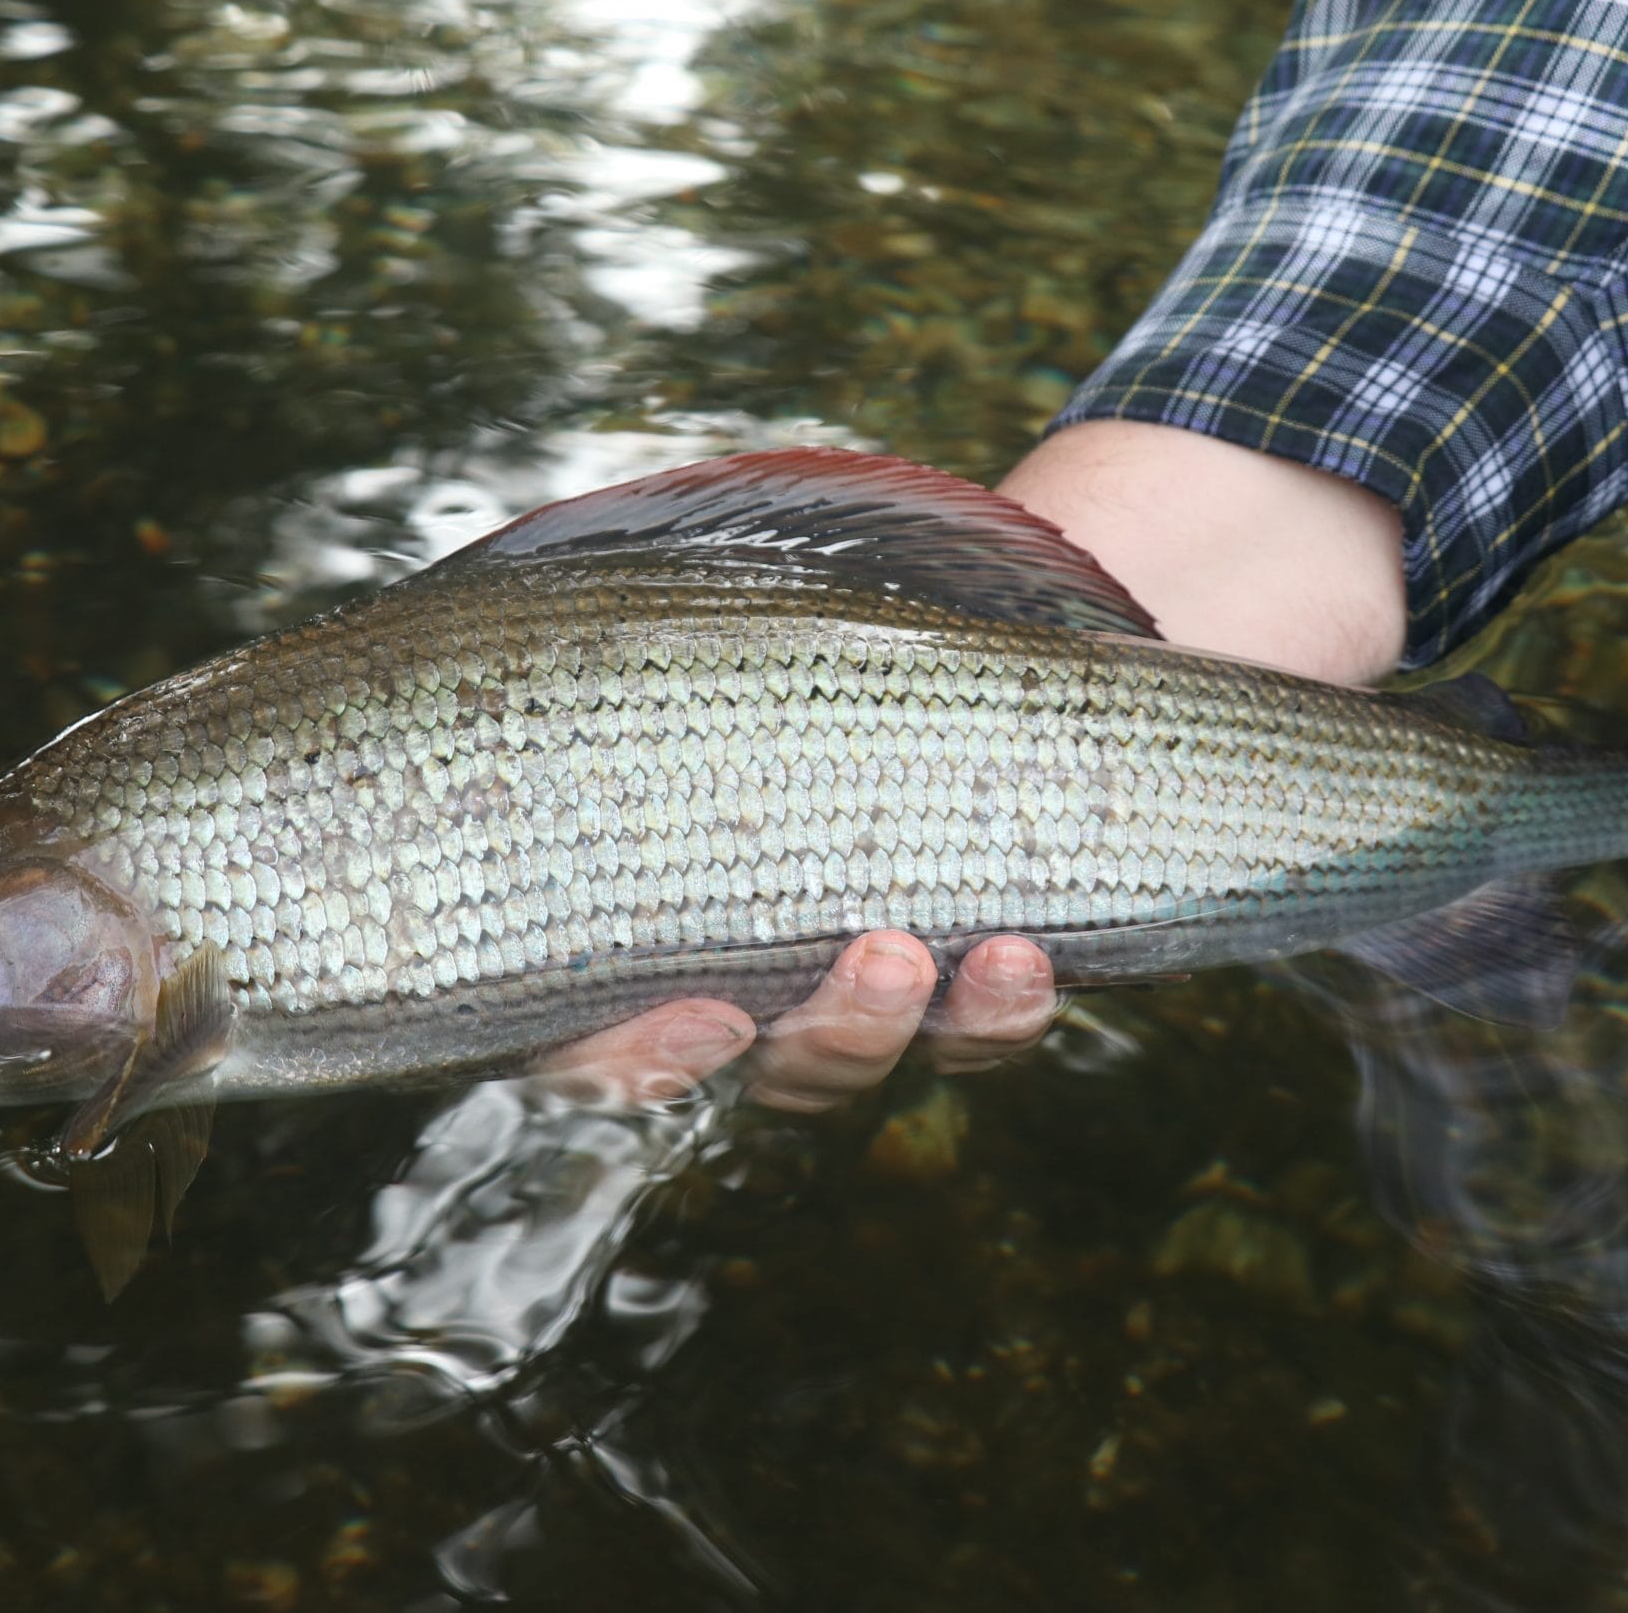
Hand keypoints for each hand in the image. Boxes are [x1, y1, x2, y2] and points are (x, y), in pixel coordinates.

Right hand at [545, 419, 1405, 1109]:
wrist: (1014, 621)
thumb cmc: (850, 612)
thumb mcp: (757, 608)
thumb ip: (684, 615)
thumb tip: (608, 564)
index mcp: (653, 906)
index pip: (602, 1034)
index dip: (631, 1061)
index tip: (699, 1017)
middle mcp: (746, 970)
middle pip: (751, 1064)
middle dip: (806, 1036)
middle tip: (865, 965)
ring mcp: (857, 988)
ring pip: (853, 1063)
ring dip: (886, 1028)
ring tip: (935, 952)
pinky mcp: (965, 983)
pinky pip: (971, 1039)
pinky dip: (996, 1014)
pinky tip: (1026, 960)